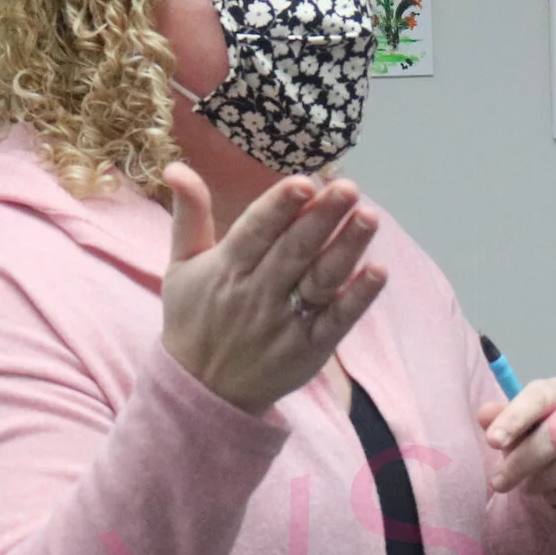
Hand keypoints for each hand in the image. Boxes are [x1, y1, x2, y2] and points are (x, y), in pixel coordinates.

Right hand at [161, 164, 385, 414]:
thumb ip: (189, 214)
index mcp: (226, 268)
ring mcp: (286, 321)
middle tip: (348, 188)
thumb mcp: (181, 265)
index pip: (256, 231)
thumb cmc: (194, 316)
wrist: (202, 388)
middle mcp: (256, 293)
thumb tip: (177, 166)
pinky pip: (338, 319)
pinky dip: (358, 297)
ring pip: (320, 279)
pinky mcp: (311, 347)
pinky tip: (378, 271)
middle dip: (322, 217)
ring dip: (347, 249)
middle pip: (294, 250)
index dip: (280, 206)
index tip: (304, 181)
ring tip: (369, 217)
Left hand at [475, 376, 555, 516]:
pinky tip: (553, 492)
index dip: (515, 418)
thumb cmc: (547, 431)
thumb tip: (485, 414)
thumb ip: (503, 418)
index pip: (539, 397)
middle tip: (499, 482)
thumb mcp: (522, 423)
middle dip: (524, 461)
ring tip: (529, 486)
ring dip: (545, 480)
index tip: (493, 442)